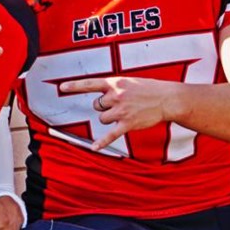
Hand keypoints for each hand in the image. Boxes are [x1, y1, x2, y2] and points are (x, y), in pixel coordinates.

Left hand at [58, 77, 177, 151]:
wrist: (167, 98)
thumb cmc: (150, 89)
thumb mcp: (130, 82)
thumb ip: (115, 88)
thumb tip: (104, 97)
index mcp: (115, 83)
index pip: (91, 84)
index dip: (75, 86)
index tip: (62, 87)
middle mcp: (116, 96)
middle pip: (97, 105)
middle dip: (104, 107)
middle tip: (119, 105)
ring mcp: (121, 111)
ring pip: (102, 119)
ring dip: (110, 118)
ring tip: (125, 114)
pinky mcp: (127, 124)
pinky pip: (110, 135)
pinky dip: (102, 142)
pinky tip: (95, 147)